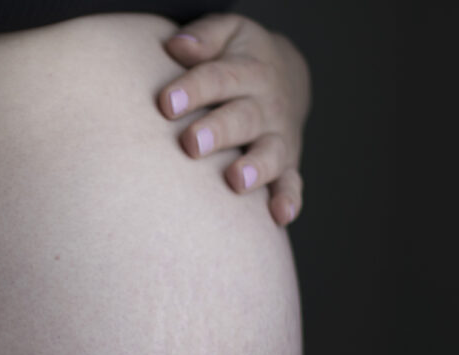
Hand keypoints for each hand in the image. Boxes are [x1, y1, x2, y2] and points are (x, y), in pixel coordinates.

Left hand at [157, 14, 310, 226]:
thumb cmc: (237, 57)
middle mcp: (267, 105)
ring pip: (271, 153)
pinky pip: (291, 183)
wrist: (285, 76)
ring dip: (256, 168)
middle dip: (219, 131)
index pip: (220, 77)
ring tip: (236, 181)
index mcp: (249, 70)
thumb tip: (177, 47)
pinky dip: (288, 200)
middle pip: (243, 118)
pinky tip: (279, 217)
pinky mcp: (286, 165)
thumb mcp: (228, 34)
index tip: (167, 103)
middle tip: (191, 143)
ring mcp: (278, 137)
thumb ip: (205, 37)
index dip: (194, 89)